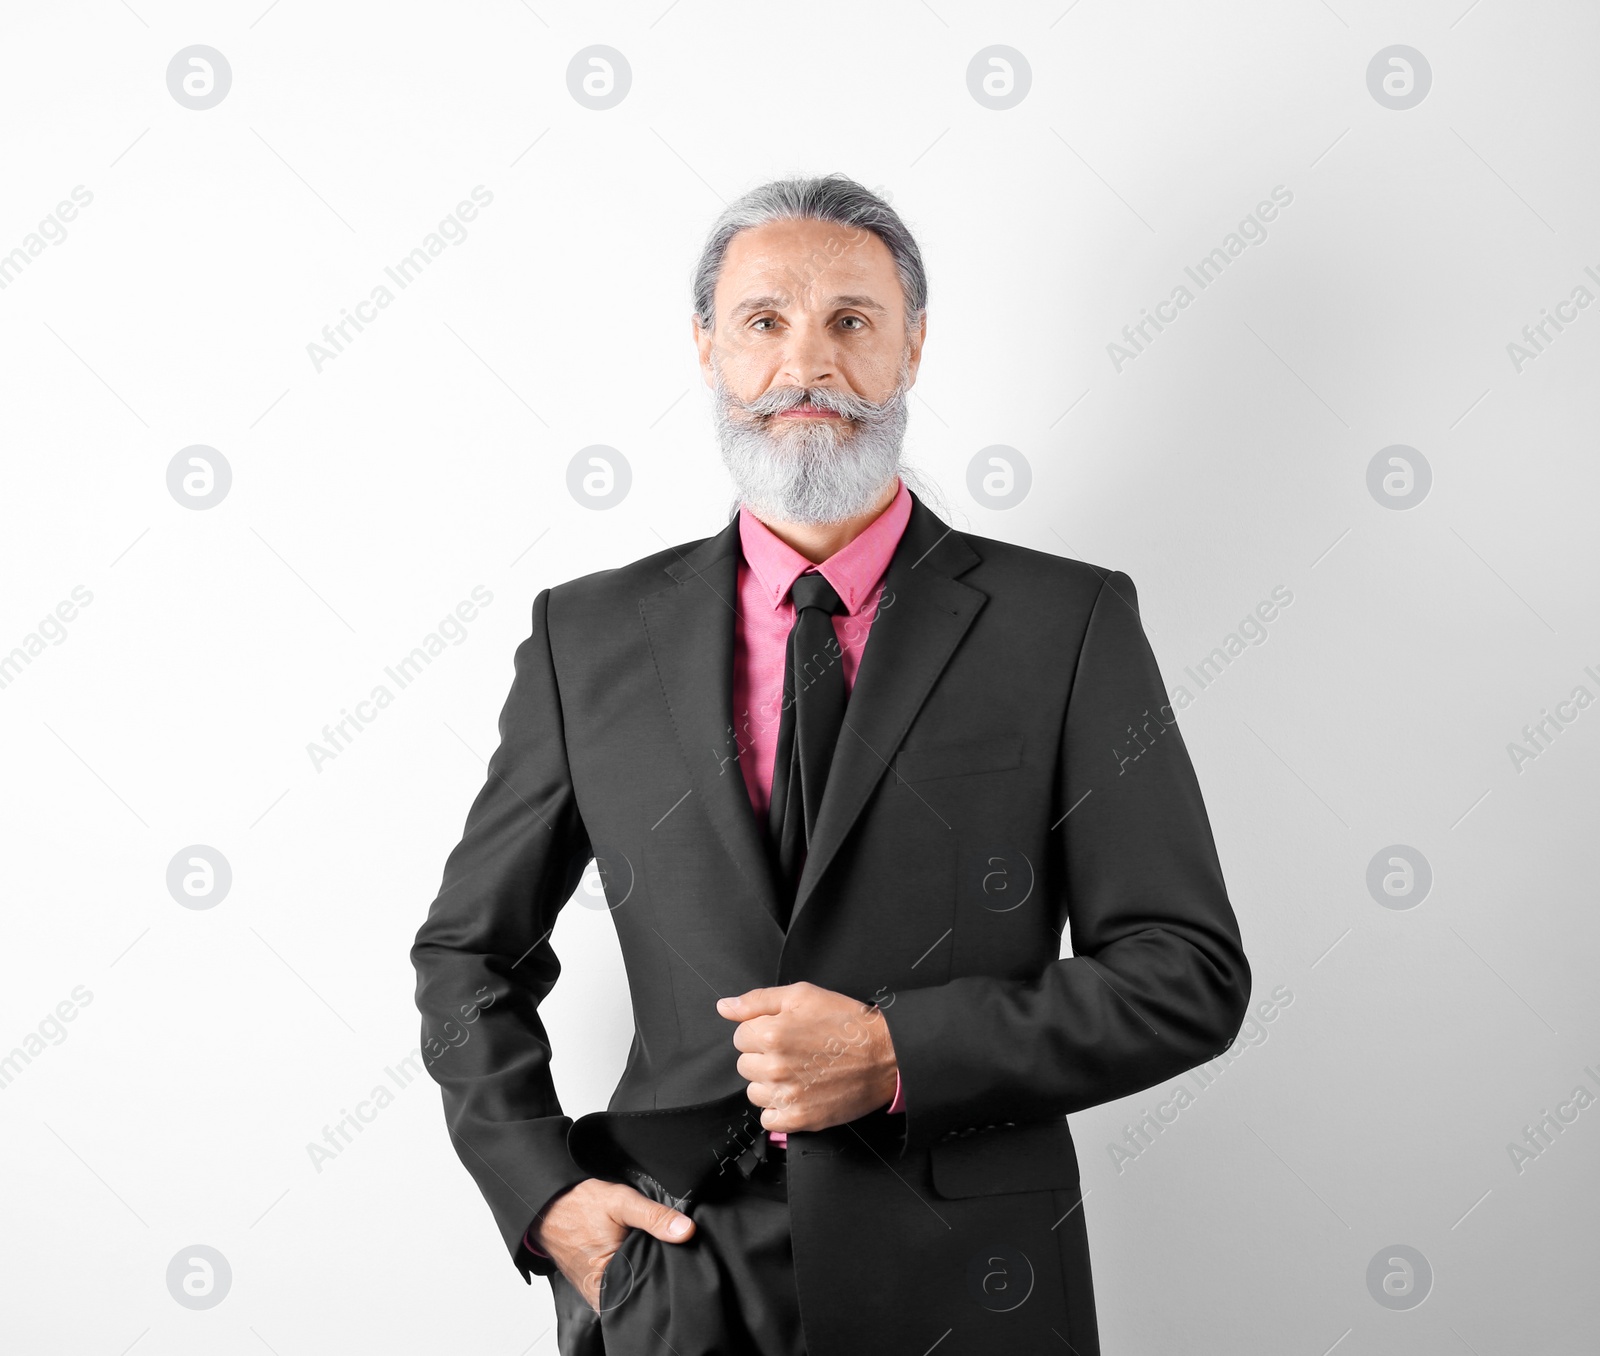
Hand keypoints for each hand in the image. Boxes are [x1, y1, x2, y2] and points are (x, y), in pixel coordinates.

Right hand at [531, 1178, 695, 1312]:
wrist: (546, 1205)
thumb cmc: (577, 1205)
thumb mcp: (620, 1202)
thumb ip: (654, 1217)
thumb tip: (686, 1231)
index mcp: (606, 1284)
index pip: (649, 1289)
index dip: (665, 1271)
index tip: (672, 1253)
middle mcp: (599, 1296)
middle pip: (641, 1289)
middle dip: (654, 1269)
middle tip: (654, 1244)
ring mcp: (595, 1292)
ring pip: (631, 1286)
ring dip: (641, 1268)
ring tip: (641, 1246)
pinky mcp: (593, 1285)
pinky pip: (619, 1282)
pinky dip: (629, 1268)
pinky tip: (632, 1252)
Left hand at [717, 981, 897, 1132]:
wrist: (884, 1055)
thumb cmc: (846, 1022)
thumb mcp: (802, 996)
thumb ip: (757, 1001)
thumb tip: (724, 1007)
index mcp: (771, 1034)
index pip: (740, 1037)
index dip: (760, 1032)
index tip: (782, 1033)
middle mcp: (775, 1067)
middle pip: (744, 1065)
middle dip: (763, 1057)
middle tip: (794, 1051)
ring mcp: (787, 1096)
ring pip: (754, 1092)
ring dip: (769, 1084)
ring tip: (798, 1072)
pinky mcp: (800, 1119)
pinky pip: (768, 1120)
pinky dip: (779, 1110)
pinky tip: (798, 1093)